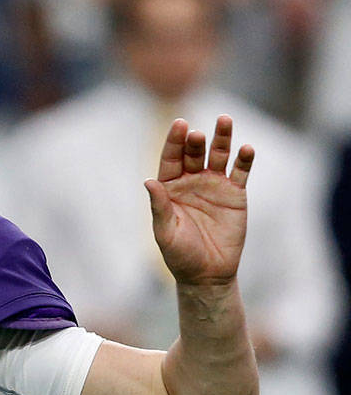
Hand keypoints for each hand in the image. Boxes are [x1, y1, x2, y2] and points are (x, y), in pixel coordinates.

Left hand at [146, 116, 253, 285]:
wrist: (207, 273)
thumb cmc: (180, 255)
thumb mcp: (165, 232)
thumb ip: (159, 206)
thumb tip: (149, 181)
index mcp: (170, 188)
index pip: (171, 159)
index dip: (175, 142)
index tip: (179, 124)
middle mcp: (192, 181)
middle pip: (194, 153)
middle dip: (195, 141)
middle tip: (197, 134)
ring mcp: (214, 185)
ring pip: (219, 155)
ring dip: (222, 138)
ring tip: (224, 120)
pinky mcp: (235, 193)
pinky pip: (240, 171)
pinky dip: (244, 159)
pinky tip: (245, 148)